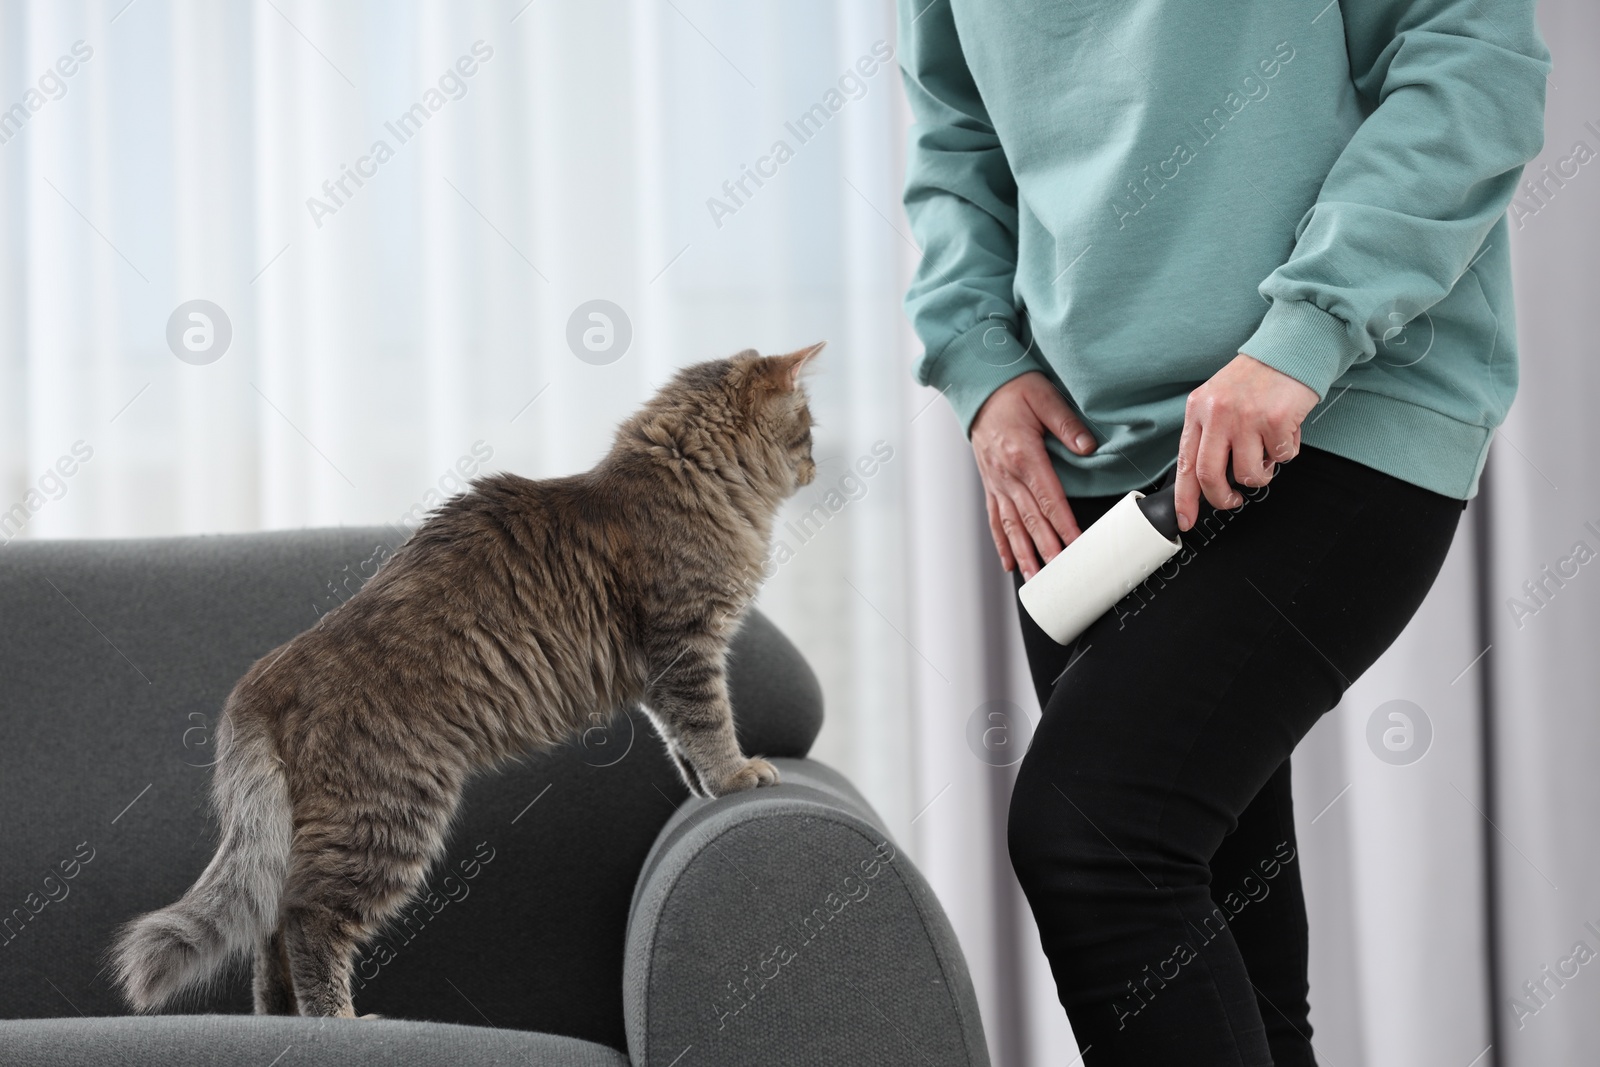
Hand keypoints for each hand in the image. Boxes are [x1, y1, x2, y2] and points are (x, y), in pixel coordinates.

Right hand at [970, 372, 1097, 578]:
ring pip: (1011, 525)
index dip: (1063, 524)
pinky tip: (1009, 562)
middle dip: (1046, 549)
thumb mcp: (1044, 396)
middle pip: (1030, 519)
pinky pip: (995, 519)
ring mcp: (996, 482)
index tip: (1076, 545)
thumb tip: (1088, 447)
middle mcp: (1007, 474)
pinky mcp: (990, 484)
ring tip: (1034, 578)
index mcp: (1024, 455)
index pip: (1049, 498)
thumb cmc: (1014, 389)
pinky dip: (1002, 543)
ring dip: (1023, 554)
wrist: (979, 387)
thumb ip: (1067, 423)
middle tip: (1059, 574)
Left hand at [1175, 353, 1318, 530]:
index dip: (1185, 498)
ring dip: (1261, 473)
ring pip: (1249, 473)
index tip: (1186, 518)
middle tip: (1232, 500)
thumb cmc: (1258, 377)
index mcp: (1199, 409)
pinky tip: (1286, 431)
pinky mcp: (1276, 420)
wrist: (1291, 347)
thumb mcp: (1220, 399)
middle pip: (1210, 476)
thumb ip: (1211, 433)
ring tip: (1266, 454)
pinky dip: (1286, 452)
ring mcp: (1247, 417)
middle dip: (1221, 498)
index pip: (1185, 463)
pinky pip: (1281, 457)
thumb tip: (1207, 478)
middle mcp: (1218, 413)